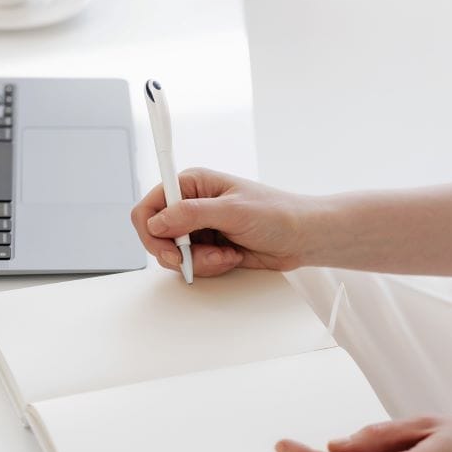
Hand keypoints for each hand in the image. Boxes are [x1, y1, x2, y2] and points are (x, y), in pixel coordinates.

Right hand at [131, 168, 323, 276]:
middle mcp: (191, 205)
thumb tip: (157, 223)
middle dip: (179, 253)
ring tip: (226, 254)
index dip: (151, 230)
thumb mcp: (232, 211)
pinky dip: (210, 267)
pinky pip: (193, 265)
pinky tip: (231, 257)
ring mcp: (200, 228)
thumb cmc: (276, 213)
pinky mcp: (209, 248)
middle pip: (157, 236)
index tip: (169, 247)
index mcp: (192, 184)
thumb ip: (190, 215)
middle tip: (200, 257)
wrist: (302, 236)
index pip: (149, 206)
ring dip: (199, 262)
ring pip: (174, 255)